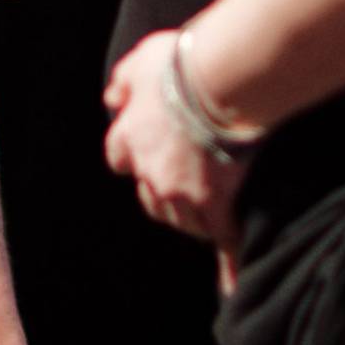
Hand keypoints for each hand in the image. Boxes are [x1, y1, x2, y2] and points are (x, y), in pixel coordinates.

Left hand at [103, 30, 245, 247]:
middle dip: (166, 194)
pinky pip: (223, 241)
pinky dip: (228, 263)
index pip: (121, 158)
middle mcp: (149, 172)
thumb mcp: (141, 59)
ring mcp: (182, 194)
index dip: (137, 156)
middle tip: (188, 185)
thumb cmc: (182, 63)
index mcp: (129, 138)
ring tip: (215, 214)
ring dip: (195, 218)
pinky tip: (232, 285)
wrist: (219, 79)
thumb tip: (112, 97)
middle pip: (151, 197)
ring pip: (184, 220)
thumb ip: (125, 81)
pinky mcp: (216, 205)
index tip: (153, 153)